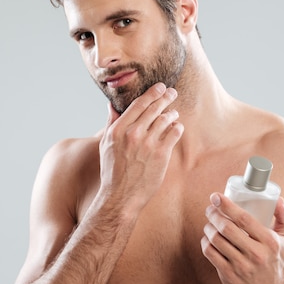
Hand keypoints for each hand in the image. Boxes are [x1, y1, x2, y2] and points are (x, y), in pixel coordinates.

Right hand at [98, 82, 183, 212]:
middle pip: (154, 108)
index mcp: (118, 130)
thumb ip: (111, 123)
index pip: (138, 104)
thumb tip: (112, 105)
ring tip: (174, 113)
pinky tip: (176, 127)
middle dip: (165, 97)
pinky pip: (174, 133)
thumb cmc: (112, 171)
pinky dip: (177, 127)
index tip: (159, 87)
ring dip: (172, 113)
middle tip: (172, 92)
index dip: (151, 93)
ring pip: (165, 119)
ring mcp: (148, 144)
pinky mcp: (161, 154)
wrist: (121, 196)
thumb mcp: (106, 145)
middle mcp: (133, 134)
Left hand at [201, 193, 283, 283]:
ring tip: (209, 223)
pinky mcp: (229, 276)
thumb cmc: (276, 262)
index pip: (243, 219)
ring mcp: (241, 266)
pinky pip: (210, 254)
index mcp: (269, 242)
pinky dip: (205, 242)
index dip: (226, 205)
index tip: (216, 197)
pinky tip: (208, 238)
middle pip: (226, 228)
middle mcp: (255, 254)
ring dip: (208, 227)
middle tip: (210, 209)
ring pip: (216, 240)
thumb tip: (279, 200)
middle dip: (214, 214)